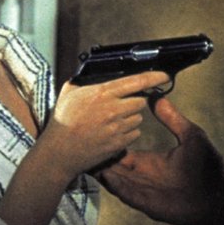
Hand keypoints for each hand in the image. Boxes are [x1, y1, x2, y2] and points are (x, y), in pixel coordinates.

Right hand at [36, 71, 169, 183]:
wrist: (59, 152)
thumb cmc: (62, 121)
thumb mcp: (70, 92)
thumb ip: (84, 80)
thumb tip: (94, 72)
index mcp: (103, 93)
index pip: (137, 81)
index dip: (155, 76)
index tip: (164, 75)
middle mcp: (113, 109)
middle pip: (141, 101)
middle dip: (135, 101)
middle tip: (122, 103)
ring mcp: (117, 128)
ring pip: (138, 118)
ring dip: (130, 117)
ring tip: (112, 120)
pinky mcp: (119, 143)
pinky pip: (135, 133)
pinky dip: (128, 132)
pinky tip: (113, 132)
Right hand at [98, 97, 223, 224]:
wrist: (219, 195)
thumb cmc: (208, 166)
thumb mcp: (190, 135)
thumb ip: (172, 118)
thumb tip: (158, 96)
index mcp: (150, 160)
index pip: (123, 151)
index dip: (109, 142)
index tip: (96, 129)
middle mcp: (143, 175)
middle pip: (113, 165)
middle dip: (99, 156)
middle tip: (82, 144)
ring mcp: (143, 190)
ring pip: (115, 179)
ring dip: (102, 170)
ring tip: (86, 157)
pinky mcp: (147, 203)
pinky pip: (126, 194)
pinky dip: (115, 185)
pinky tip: (105, 174)